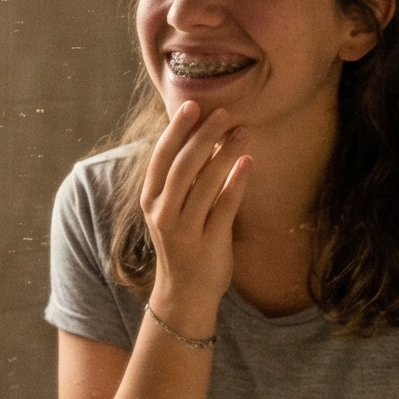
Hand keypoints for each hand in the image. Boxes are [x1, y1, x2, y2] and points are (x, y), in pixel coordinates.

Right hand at [141, 102, 248, 336]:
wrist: (185, 293)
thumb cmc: (182, 244)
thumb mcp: (172, 210)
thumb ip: (184, 180)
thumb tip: (205, 138)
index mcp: (150, 201)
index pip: (161, 158)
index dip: (176, 130)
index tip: (191, 105)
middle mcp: (163, 213)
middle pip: (182, 166)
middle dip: (203, 136)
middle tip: (224, 113)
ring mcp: (184, 229)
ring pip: (204, 183)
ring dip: (224, 153)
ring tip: (242, 131)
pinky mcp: (208, 242)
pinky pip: (224, 207)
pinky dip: (236, 183)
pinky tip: (248, 162)